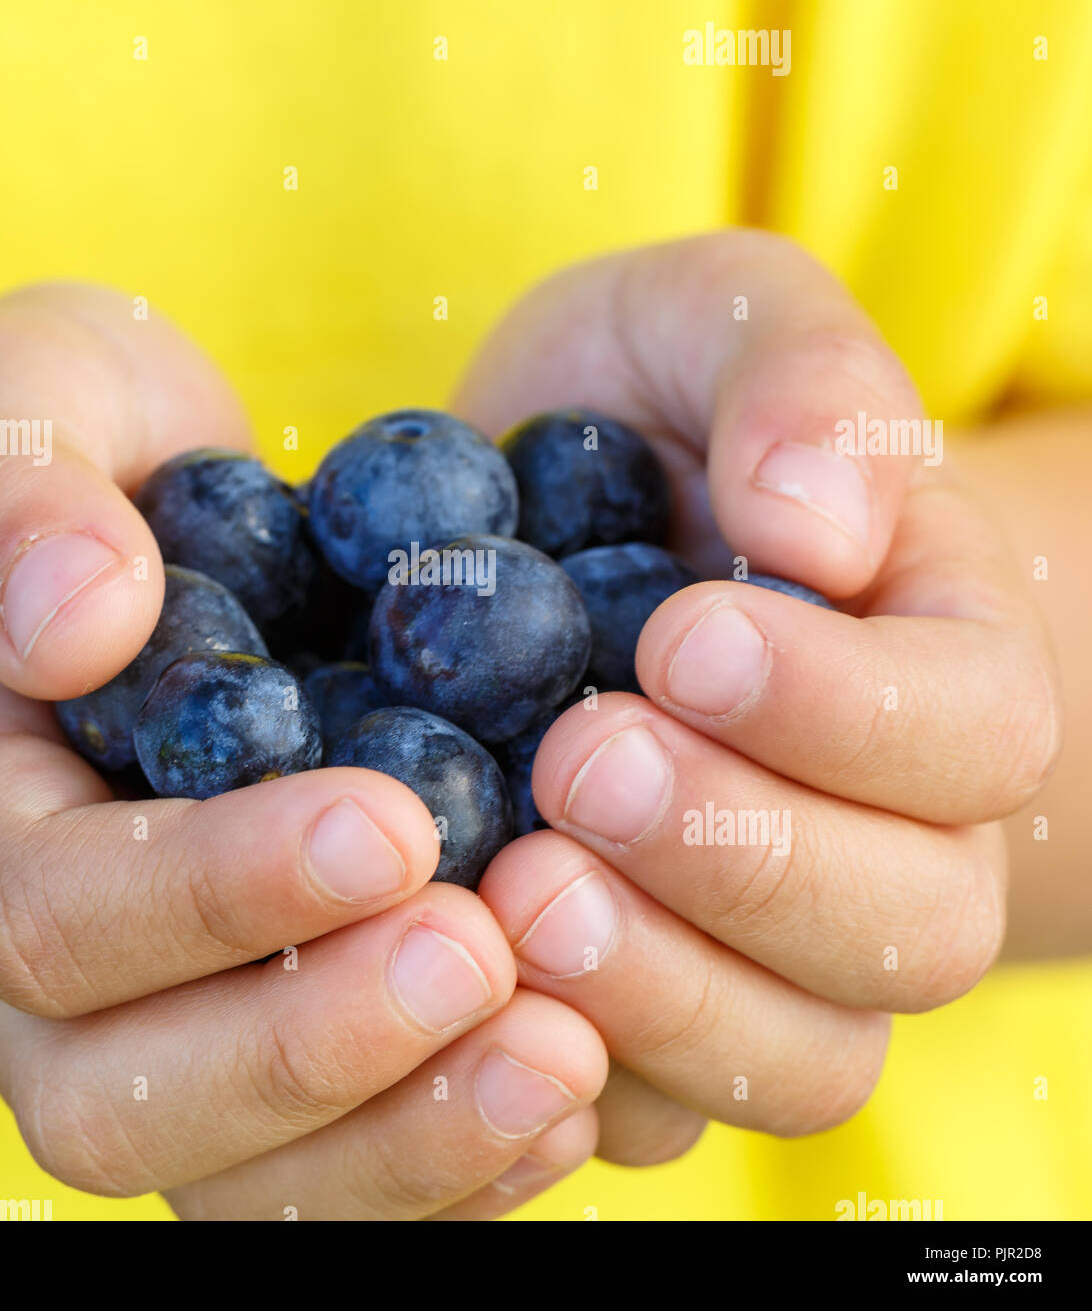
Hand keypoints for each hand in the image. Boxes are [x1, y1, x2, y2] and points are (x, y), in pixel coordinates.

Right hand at [0, 285, 606, 1218]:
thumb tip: (76, 619)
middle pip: (131, 1095)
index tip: (390, 825)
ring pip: (238, 1170)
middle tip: (488, 955)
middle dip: (316, 1045)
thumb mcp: (8, 410)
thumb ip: (11, 498)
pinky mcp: (256, 1026)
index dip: (212, 892)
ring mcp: (150, 1014)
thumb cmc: (47, 456)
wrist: (76, 552)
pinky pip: (331, 1156)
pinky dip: (447, 1154)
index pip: (50, 909)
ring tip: (565, 1056)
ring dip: (403, 1135)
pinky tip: (575, 1086)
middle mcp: (43, 959)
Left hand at [455, 230, 1061, 1162]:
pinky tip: (464, 976)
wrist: (538, 529)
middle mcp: (890, 837)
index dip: (839, 708)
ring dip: (662, 992)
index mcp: (939, 670)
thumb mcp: (708, 327)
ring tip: (518, 887)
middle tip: (579, 764)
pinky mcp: (652, 1012)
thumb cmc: (642, 416)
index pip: (968, 732)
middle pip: (902, 925)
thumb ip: (793, 382)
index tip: (679, 636)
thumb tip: (818, 527)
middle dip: (742, 857)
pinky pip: (650, 1105)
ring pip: (793, 1056)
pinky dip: (565, 1065)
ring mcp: (775, 950)